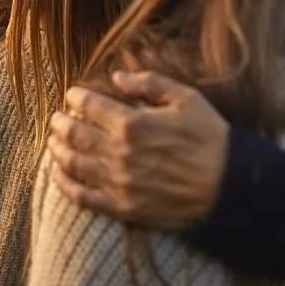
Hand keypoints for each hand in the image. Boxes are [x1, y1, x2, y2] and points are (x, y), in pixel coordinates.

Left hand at [47, 71, 230, 230]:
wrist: (231, 187)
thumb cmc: (211, 138)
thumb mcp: (186, 99)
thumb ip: (149, 84)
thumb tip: (116, 77)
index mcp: (133, 124)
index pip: (90, 106)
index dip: (76, 98)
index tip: (72, 94)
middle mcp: (119, 154)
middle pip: (75, 134)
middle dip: (61, 123)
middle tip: (57, 118)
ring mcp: (118, 183)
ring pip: (73, 164)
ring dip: (58, 150)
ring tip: (53, 142)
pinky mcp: (122, 208)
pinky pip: (82, 197)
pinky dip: (64, 184)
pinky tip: (57, 175)